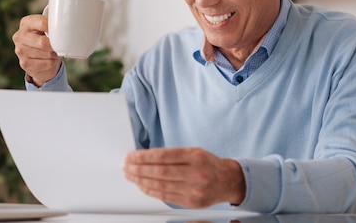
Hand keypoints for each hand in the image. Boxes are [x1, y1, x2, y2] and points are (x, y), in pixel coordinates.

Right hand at [12, 14, 61, 86]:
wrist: (35, 58)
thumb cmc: (42, 40)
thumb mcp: (45, 29)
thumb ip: (51, 27)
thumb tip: (63, 30)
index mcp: (26, 23)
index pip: (42, 23)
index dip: (54, 28)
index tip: (60, 32)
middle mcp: (20, 36)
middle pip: (43, 41)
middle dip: (55, 45)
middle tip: (58, 45)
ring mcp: (20, 50)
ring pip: (48, 53)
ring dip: (55, 54)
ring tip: (53, 53)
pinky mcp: (24, 63)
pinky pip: (47, 63)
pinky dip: (53, 63)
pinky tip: (50, 60)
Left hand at [123, 147, 244, 208]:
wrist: (228, 181)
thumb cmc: (208, 164)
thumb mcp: (193, 151)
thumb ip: (171, 155)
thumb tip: (144, 157)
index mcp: (195, 156)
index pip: (163, 156)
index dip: (144, 157)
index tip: (131, 156)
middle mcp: (196, 173)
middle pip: (160, 172)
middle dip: (139, 169)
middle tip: (127, 166)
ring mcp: (194, 190)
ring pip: (161, 185)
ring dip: (142, 181)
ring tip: (131, 176)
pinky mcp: (192, 203)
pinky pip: (166, 197)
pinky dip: (151, 191)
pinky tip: (142, 186)